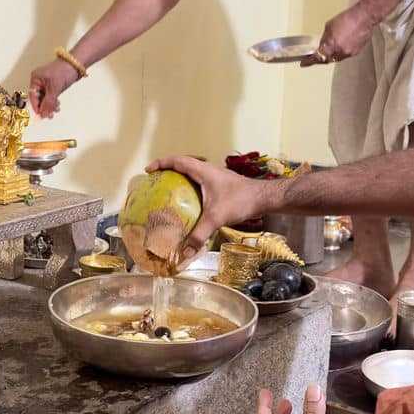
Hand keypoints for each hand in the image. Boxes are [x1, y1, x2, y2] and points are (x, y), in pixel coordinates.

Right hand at [28, 59, 80, 117]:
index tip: (40, 114)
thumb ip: (48, 102)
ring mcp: (47, 84)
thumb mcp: (54, 88)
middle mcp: (40, 81)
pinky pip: (51, 97)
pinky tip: (57, 106)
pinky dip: (53, 102)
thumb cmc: (63, 70)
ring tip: (55, 110)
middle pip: (39, 98)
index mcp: (36, 78)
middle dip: (44, 107)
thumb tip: (43, 113)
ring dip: (50, 106)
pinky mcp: (54, 86)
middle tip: (49, 115)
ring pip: (45, 98)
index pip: (33, 95)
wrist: (76, 65)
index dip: (36, 106)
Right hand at [146, 154, 273, 266]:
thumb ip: (199, 234)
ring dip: (180, 178)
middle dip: (167, 170)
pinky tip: (190, 202)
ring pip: (193, 172)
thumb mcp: (216, 217)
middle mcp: (208, 169)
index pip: (177, 161)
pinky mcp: (221, 184)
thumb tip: (185, 252)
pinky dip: (191, 187)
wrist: (264, 198)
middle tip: (156, 181)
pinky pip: (200, 181)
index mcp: (203, 170)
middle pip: (183, 164)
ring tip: (169, 190)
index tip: (148, 170)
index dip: (161, 163)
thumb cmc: (241, 200)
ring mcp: (216, 176)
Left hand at [304, 5, 374, 67]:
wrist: (364, 17)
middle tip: (319, 52)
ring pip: (337, 57)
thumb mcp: (329, 26)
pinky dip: (342, 50)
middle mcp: (340, 51)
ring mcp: (349, 53)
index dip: (309, 61)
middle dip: (322, 56)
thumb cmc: (348, 18)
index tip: (304, 63)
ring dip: (333, 53)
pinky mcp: (356, 52)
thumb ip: (324, 38)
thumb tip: (322, 43)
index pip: (318, 57)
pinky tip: (343, 42)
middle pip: (327, 59)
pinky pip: (345, 54)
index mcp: (331, 45)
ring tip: (335, 42)